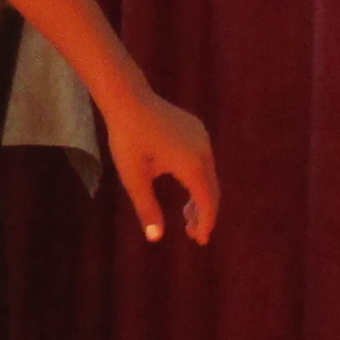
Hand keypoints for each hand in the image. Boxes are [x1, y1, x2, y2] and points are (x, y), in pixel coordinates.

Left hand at [106, 90, 218, 246]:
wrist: (128, 98)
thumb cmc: (127, 138)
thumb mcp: (133, 178)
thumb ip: (147, 208)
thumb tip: (155, 238)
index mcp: (191, 164)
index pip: (206, 201)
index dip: (205, 223)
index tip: (199, 240)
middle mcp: (203, 150)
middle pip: (211, 190)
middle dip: (204, 214)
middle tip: (193, 234)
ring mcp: (202, 138)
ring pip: (208, 175)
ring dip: (200, 197)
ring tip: (187, 216)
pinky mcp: (196, 130)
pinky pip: (203, 161)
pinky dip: (198, 180)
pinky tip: (185, 187)